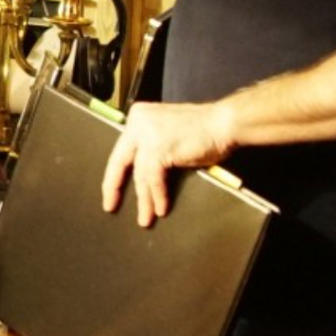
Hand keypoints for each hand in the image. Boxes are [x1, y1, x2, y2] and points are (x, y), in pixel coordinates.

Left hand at [100, 99, 234, 227]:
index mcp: (138, 116)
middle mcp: (139, 122)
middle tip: (110, 206)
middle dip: (114, 187)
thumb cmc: (203, 130)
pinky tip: (161, 208)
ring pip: (139, 174)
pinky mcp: (160, 147)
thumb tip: (140, 172)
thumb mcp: (167, 133)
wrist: (224, 123)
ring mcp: (148, 134)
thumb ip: (151, 145)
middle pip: (120, 160)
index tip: (111, 190)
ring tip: (145, 218)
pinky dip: (157, 195)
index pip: (122, 149)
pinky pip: (153, 178)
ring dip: (143, 199)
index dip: (115, 173)